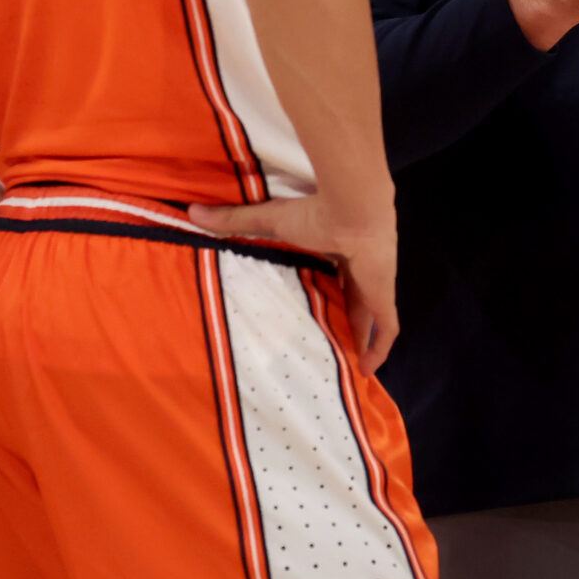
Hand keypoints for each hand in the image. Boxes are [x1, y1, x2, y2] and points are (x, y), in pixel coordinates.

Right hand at [189, 191, 399, 372]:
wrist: (352, 208)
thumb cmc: (314, 213)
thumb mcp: (269, 222)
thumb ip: (234, 221)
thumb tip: (192, 212)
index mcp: (336, 251)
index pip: (333, 276)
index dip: (327, 292)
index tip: (314, 308)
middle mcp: (358, 270)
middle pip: (353, 302)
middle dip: (345, 322)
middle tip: (330, 343)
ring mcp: (373, 286)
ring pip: (370, 320)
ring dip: (362, 340)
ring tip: (349, 365)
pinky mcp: (382, 298)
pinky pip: (386, 331)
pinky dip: (379, 350)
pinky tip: (368, 370)